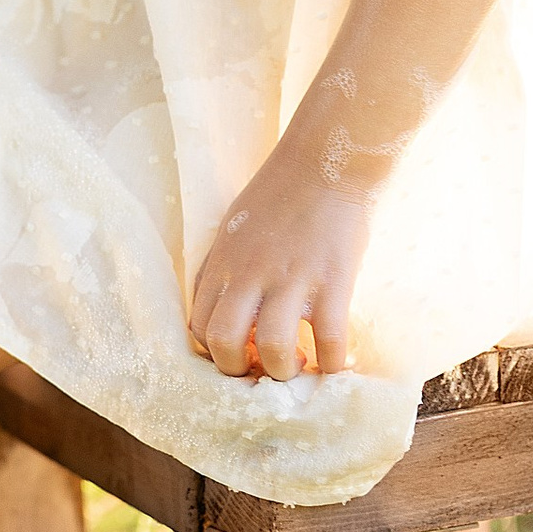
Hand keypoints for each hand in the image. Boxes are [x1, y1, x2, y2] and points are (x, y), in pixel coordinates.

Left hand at [186, 149, 377, 381]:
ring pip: (273, 348)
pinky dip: (331, 363)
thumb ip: (222, 268)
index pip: (199, 326)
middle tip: (262, 366)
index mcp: (223, 262)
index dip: (216, 352)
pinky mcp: (333, 280)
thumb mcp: (233, 228)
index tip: (240, 353)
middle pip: (224, 343)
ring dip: (284, 370)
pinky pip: (329, 340)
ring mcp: (292, 278)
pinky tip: (334, 361)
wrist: (325, 161)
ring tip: (297, 362)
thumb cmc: (279, 193)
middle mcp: (250, 273)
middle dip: (240, 370)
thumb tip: (216, 309)